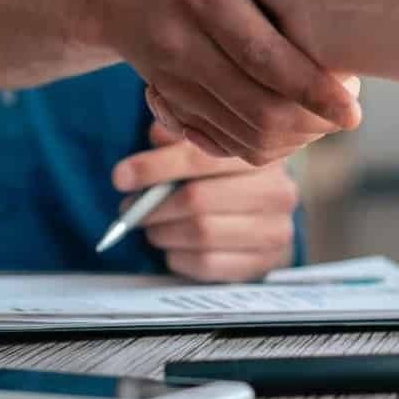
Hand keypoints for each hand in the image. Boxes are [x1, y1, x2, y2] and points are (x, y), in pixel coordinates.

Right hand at [92, 0, 359, 164]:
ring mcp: (173, 77)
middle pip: (258, 108)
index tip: (352, 105)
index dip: (312, 88)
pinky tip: (290, 127)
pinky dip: (264, 146)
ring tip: (325, 118)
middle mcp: (181, 38)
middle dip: (313, 121)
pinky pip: (225, 145)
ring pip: (245, 135)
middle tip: (347, 112)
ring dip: (295, 138)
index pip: (263, 55)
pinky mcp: (172, 103)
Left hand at [113, 123, 299, 280]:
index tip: (121, 177)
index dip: (155, 167)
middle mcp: (278, 191)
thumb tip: (157, 137)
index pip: (202, 158)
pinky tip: (173, 247)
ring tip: (150, 227)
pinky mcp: (263, 263)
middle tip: (128, 208)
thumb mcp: (207, 145)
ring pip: (200, 233)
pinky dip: (178, 256)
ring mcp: (274, 230)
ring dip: (162, 232)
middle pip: (197, 199)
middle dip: (152, 206)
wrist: (263, 216)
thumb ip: (181, 135)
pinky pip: (207, 264)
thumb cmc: (225, 175)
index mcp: (262, 153)